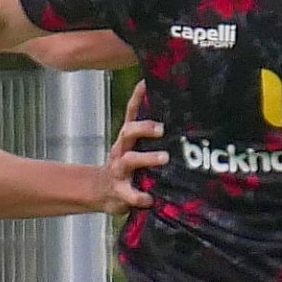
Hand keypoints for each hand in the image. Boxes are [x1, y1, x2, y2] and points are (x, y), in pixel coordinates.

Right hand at [99, 80, 167, 214]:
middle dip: (144, 128)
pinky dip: (139, 196)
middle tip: (162, 128)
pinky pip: (129, 194)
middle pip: (128, 132)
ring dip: (147, 158)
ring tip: (164, 158)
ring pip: (130, 160)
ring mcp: (118, 171)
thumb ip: (150, 137)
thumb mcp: (134, 148)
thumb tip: (180, 119)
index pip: (131, 114)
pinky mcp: (119, 191)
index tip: (146, 83)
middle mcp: (121, 150)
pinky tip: (150, 198)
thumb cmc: (125, 167)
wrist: (101, 192)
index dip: (137, 98)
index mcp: (127, 139)